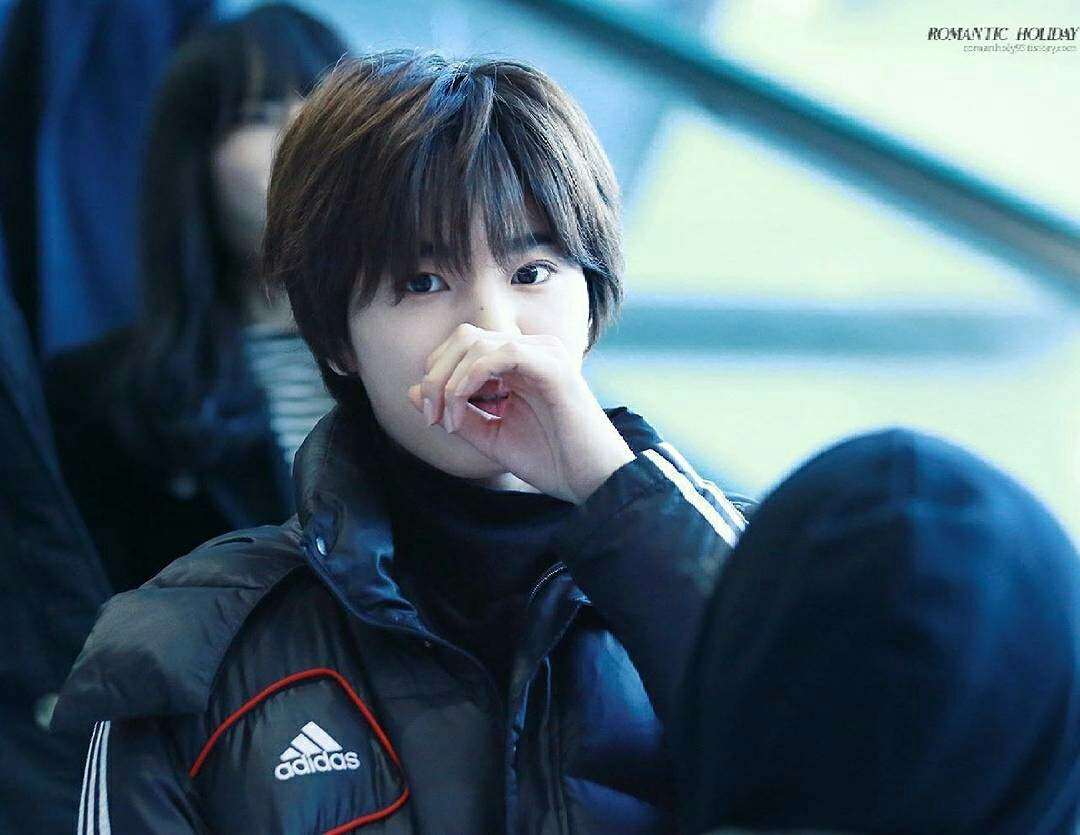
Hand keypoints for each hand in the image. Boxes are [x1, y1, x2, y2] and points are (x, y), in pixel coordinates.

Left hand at [407, 324, 633, 503]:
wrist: (593, 482)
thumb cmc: (551, 460)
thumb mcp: (490, 436)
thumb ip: (455, 411)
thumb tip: (412, 391)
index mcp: (520, 363)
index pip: (464, 345)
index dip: (437, 375)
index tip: (431, 418)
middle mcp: (533, 350)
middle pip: (464, 337)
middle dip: (435, 375)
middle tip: (431, 417)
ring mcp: (545, 353)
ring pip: (476, 343)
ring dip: (448, 382)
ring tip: (447, 420)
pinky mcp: (553, 365)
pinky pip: (499, 354)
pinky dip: (469, 379)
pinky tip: (461, 408)